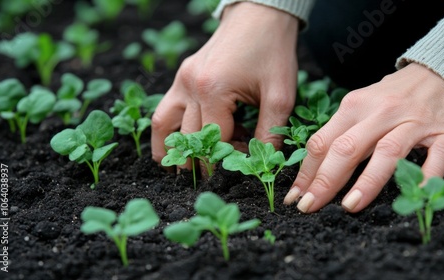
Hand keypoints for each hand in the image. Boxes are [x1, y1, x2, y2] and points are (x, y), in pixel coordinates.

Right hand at [151, 2, 298, 168]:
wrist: (259, 17)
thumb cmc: (272, 52)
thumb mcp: (279, 96)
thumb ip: (270, 134)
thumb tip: (262, 165)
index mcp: (213, 91)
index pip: (214, 142)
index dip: (228, 160)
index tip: (241, 169)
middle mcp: (190, 86)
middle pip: (188, 138)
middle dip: (202, 161)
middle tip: (214, 176)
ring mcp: (181, 80)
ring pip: (164, 126)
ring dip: (171, 150)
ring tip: (181, 170)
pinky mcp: (181, 76)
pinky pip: (165, 110)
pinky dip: (167, 131)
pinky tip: (174, 145)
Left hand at [284, 63, 443, 212]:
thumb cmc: (400, 94)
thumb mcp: (365, 105)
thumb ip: (343, 132)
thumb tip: (314, 168)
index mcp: (355, 106)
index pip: (323, 142)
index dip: (306, 172)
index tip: (294, 197)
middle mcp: (381, 112)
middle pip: (347, 148)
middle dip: (325, 180)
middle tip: (309, 206)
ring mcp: (414, 122)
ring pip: (386, 152)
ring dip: (367, 181)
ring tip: (350, 206)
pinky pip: (436, 157)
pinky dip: (425, 176)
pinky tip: (414, 193)